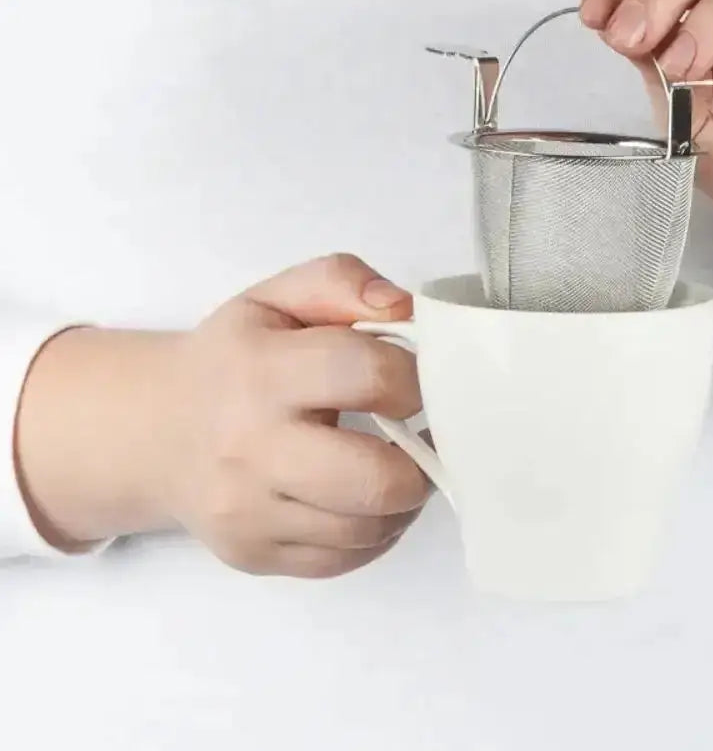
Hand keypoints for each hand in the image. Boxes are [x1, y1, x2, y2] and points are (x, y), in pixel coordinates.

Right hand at [16, 255, 430, 576]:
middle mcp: (250, 449)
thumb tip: (405, 308)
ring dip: (404, 499)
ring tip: (398, 464)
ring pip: (369, 529)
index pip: (370, 376)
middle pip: (378, 480)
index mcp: (261, 371)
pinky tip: (366, 497)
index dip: (416, 378)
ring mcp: (249, 513)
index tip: (421, 381)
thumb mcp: (280, 297)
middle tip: (425, 438)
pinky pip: (346, 559)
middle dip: (423, 460)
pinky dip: (375, 531)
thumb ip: (344, 282)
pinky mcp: (253, 555)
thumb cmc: (234, 357)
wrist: (157, 429)